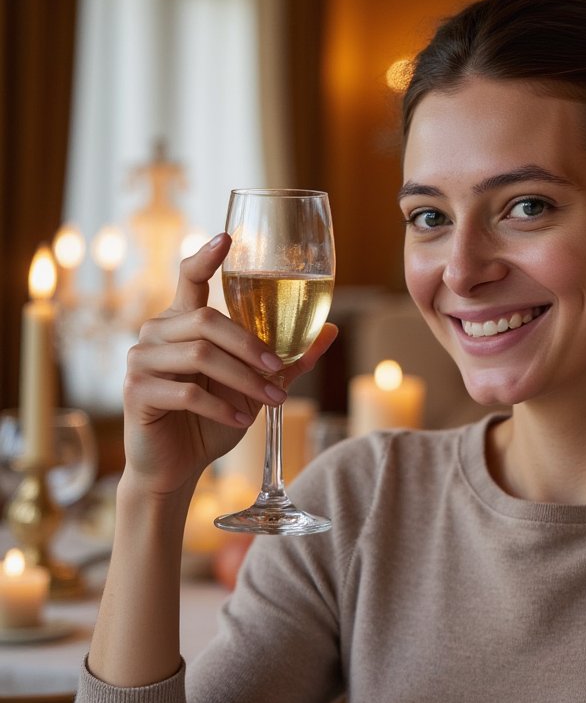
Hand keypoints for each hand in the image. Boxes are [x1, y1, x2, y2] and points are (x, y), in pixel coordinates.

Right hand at [121, 234, 337, 495]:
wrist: (179, 465)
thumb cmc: (216, 418)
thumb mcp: (258, 386)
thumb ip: (288, 358)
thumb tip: (332, 329)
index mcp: (184, 321)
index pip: (190, 278)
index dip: (206, 257)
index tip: (226, 238)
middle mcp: (156, 331)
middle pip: (207, 320)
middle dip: (251, 347)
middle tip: (279, 373)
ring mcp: (141, 359)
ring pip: (200, 355)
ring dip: (243, 380)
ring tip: (271, 402)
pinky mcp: (136, 391)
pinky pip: (185, 391)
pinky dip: (220, 407)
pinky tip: (241, 421)